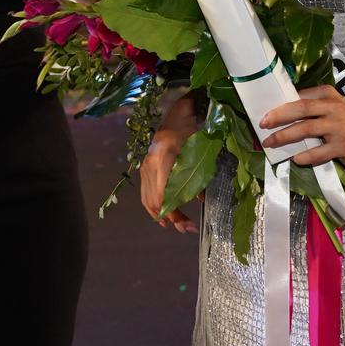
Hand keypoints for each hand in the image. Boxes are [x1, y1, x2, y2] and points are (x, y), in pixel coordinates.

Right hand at [141, 95, 198, 233]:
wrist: (176, 117)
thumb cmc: (191, 132)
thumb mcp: (198, 154)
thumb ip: (198, 177)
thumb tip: (199, 201)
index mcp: (164, 160)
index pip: (162, 196)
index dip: (174, 213)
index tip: (188, 224)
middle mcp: (150, 165)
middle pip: (154, 202)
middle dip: (170, 218)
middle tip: (186, 228)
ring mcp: (145, 167)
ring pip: (148, 200)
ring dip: (161, 215)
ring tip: (175, 224)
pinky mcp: (145, 168)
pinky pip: (146, 193)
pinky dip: (154, 206)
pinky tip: (164, 213)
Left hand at [259, 85, 344, 167]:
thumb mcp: (334, 101)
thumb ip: (314, 100)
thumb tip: (284, 105)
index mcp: (328, 96)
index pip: (301, 98)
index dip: (282, 106)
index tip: (265, 113)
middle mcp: (333, 109)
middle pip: (301, 110)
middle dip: (279, 118)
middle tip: (262, 125)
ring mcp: (338, 128)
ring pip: (307, 130)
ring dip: (286, 137)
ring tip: (271, 143)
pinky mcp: (344, 146)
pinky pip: (320, 152)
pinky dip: (306, 156)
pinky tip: (295, 159)